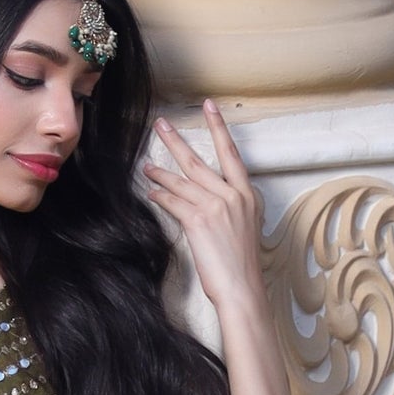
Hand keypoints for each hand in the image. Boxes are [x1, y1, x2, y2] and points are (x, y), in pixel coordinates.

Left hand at [142, 101, 265, 313]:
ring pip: (182, 181)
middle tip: (160, 125)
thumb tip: (216, 199)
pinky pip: (174, 202)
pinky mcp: (199, 221)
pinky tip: (150, 192)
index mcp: (248, 194)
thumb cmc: (241, 264)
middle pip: (199, 160)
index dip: (218, 127)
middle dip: (176, 141)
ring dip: (160, 172)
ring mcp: (217, 206)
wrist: (242, 288)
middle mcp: (234, 195)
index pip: (231, 153)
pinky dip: (160, 196)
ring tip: (145, 165)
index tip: (209, 107)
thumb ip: (233, 207)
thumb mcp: (245, 228)